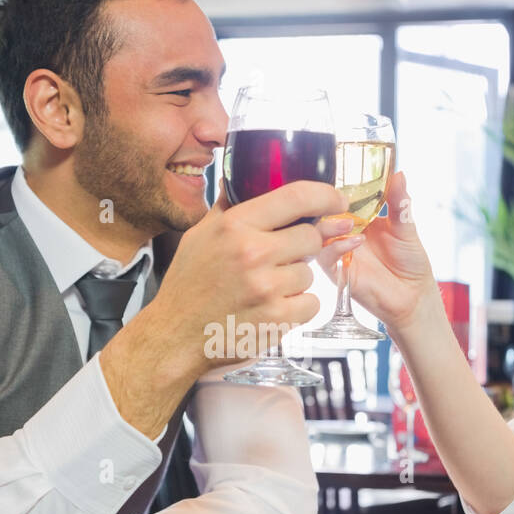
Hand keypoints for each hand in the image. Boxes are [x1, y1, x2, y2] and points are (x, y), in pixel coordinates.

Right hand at [144, 180, 349, 373]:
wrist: (176, 337)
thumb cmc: (187, 287)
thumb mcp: (199, 236)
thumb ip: (227, 207)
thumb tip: (241, 176)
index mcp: (235, 226)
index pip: (296, 196)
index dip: (326, 196)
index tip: (337, 201)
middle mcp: (252, 253)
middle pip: (311, 237)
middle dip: (303, 247)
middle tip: (282, 259)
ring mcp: (266, 287)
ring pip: (310, 273)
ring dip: (296, 280)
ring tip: (267, 288)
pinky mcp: (277, 319)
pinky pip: (311, 303)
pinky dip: (298, 308)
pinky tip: (273, 308)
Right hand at [316, 170, 438, 333]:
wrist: (413, 296)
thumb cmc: (410, 262)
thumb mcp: (406, 227)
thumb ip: (399, 202)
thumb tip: (399, 174)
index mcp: (360, 218)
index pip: (340, 199)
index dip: (338, 188)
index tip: (342, 176)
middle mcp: (345, 233)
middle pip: (323, 214)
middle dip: (326, 205)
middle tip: (340, 200)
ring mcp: (339, 252)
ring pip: (316, 234)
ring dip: (329, 226)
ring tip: (350, 223)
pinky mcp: (337, 272)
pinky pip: (324, 257)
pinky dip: (336, 247)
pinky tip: (355, 242)